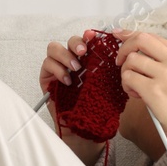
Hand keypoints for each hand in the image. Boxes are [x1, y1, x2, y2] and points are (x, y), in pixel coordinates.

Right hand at [40, 30, 104, 165]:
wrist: (84, 129)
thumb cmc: (96, 108)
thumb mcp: (109, 87)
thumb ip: (112, 71)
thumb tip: (120, 54)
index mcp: (88, 60)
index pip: (86, 41)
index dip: (89, 36)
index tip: (94, 36)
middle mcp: (72, 61)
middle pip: (70, 40)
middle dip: (77, 43)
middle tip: (83, 52)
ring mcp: (58, 68)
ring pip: (54, 48)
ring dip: (65, 55)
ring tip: (76, 68)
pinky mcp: (47, 78)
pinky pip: (46, 64)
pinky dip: (57, 69)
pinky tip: (67, 80)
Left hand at [114, 31, 166, 139]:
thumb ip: (161, 58)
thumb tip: (134, 44)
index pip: (151, 36)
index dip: (131, 35)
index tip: (118, 35)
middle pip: (140, 40)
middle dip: (124, 49)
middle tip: (120, 62)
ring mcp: (165, 75)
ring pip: (131, 60)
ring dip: (126, 73)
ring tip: (134, 86)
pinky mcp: (154, 91)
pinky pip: (128, 78)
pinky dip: (127, 86)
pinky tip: (136, 95)